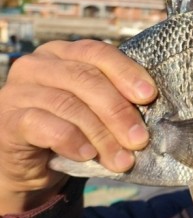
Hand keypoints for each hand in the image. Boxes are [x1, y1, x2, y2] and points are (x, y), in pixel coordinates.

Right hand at [0, 40, 155, 211]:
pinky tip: (87, 155)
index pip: (98, 53)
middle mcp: (37, 65)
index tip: (149, 96)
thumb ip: (117, 100)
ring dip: (101, 135)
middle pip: (86, 79)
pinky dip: (71, 141)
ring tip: (122, 159)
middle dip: (118, 111)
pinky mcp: (7, 119)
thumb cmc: (73, 129)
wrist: (32, 165)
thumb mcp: (97, 109)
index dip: (126, 73)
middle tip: (140, 139)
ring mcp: (18, 91)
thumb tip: (153, 109)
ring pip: (68, 105)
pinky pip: (42, 125)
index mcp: (63, 53)